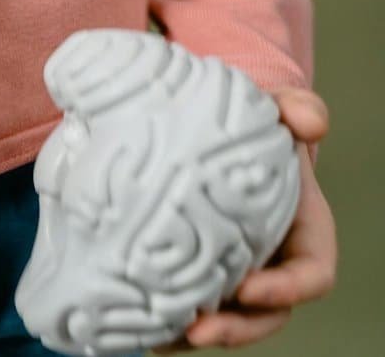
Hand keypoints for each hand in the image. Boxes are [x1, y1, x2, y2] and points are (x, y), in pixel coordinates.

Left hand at [157, 87, 335, 350]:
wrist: (200, 131)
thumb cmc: (247, 129)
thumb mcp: (271, 110)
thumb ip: (294, 107)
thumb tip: (309, 120)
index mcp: (301, 234)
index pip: (311, 275)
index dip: (287, 289)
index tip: (250, 289)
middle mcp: (267, 264)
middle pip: (263, 315)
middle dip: (235, 329)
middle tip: (197, 329)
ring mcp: (227, 275)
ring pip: (219, 320)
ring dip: (191, 334)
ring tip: (157, 336)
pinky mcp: (188, 277)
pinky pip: (179, 310)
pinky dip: (160, 324)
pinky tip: (131, 326)